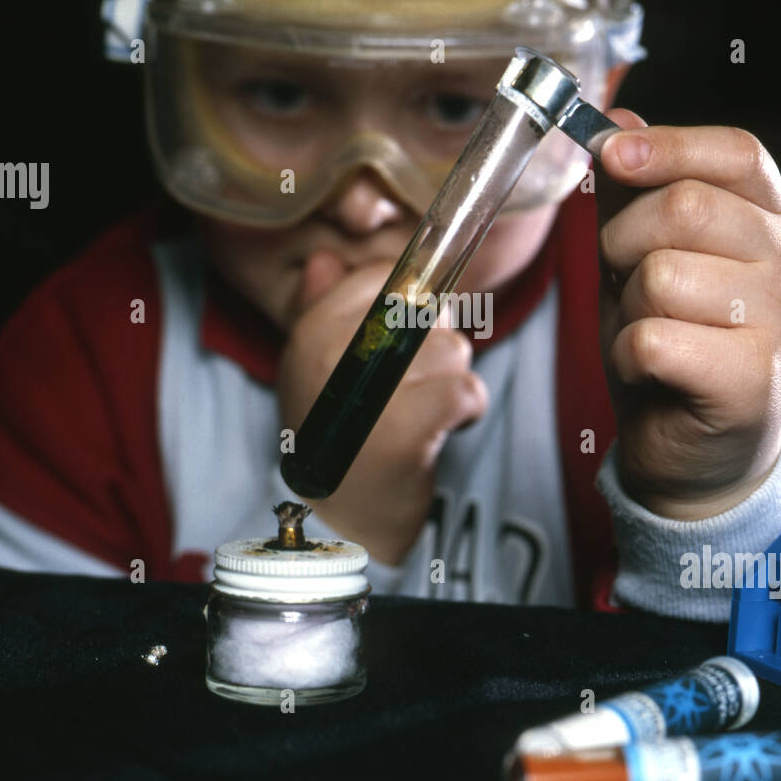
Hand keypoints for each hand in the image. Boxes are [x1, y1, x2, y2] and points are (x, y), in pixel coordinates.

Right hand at [277, 251, 488, 563]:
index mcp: (312, 329)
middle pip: (428, 312)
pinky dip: (466, 411)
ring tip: (422, 413)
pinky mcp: (408, 429)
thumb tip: (326, 259)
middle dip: (435, 347)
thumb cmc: (338, 436)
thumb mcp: (314, 368)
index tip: (399, 342)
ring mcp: (372, 391)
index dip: (409, 305)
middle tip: (410, 386)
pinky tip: (443, 429)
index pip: (386, 276)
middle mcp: (336, 353)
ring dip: (452, 382)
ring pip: (454, 350)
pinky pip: (467, 390)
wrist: (344, 522)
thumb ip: (322, 307)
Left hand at [595, 112, 780, 520]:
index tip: (613, 153)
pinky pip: (651, 339)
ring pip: (660, 276)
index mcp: (768, 220)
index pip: (737, 152)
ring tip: (649, 332)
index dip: (669, 144)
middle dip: (624, 242)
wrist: (699, 450)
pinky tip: (652, 372)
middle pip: (683, 207)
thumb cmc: (676, 344)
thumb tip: (618, 118)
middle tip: (629, 280)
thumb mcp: (646, 256)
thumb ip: (634, 191)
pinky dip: (628, 356)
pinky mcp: (747, 381)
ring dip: (626, 309)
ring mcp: (776, 322)